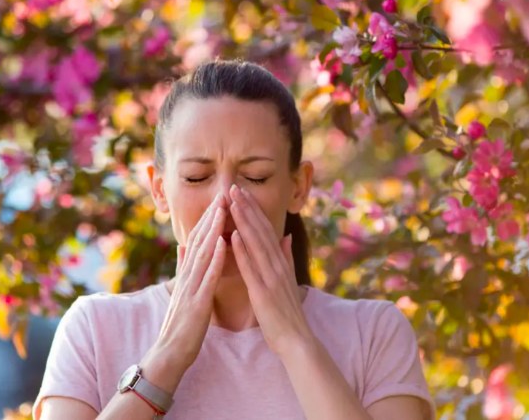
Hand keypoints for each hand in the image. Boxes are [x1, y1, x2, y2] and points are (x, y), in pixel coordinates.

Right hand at [150, 193, 227, 373]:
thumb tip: (183, 246)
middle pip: (199, 241)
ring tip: (223, 208)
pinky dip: (215, 258)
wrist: (169, 354)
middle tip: (222, 193)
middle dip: (211, 216)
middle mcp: (187, 276)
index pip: (198, 240)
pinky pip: (207, 277)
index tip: (219, 199)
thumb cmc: (181, 325)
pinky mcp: (197, 302)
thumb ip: (184, 268)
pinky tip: (223, 242)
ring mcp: (191, 288)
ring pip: (202, 253)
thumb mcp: (182, 291)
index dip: (208, 219)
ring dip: (213, 229)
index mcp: (187, 274)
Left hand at [228, 184, 314, 356]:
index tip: (241, 192)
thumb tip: (285, 236)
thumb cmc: (287, 312)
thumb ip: (286, 256)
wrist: (296, 340)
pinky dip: (242, 250)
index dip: (253, 209)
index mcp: (280, 262)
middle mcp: (277, 265)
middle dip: (246, 207)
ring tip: (232, 201)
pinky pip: (251, 267)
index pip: (265, 230)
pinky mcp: (263, 291)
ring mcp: (271, 277)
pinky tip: (233, 235)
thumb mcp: (287, 279)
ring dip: (243, 221)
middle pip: (260, 230)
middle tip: (233, 187)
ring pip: (255, 243)